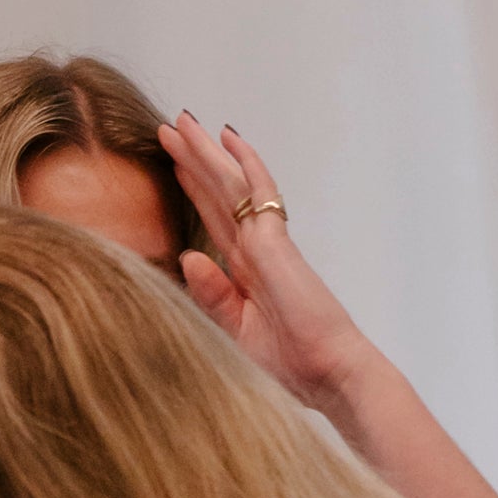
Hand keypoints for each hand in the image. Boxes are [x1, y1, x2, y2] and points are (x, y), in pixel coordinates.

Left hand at [158, 114, 370, 420]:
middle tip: (169, 127)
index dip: (194, 189)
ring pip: (232, 185)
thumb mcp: (234, 331)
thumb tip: (186, 257)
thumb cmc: (290, 364)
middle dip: (194, 160)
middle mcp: (255, 250)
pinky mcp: (276, 245)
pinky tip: (230, 138)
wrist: (328, 376)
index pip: (214, 219)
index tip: (174, 163)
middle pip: (219, 194)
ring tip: (182, 121)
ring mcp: (267, 243)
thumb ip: (211, 295)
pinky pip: (260, 195)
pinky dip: (246, 165)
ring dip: (206, 153)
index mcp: (245, 272)